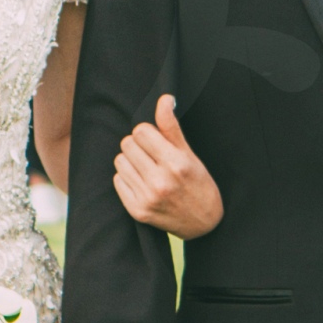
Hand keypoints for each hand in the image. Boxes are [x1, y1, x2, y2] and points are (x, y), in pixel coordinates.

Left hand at [114, 94, 221, 238]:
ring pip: (120, 161)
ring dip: (130, 161)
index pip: (141, 131)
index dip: (147, 133)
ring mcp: (147, 198)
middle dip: (138, 146)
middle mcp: (160, 182)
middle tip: (151, 155)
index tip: (156, 141)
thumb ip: (172, 127)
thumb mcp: (190, 154)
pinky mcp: (138, 211)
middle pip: (127, 144)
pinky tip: (142, 182)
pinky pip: (117, 181)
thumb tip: (165, 99)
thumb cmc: (198, 184)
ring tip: (146, 168)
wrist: (205, 223)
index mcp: (176, 164)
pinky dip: (127, 178)